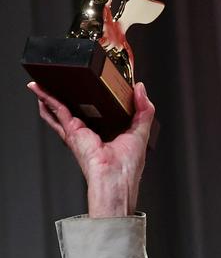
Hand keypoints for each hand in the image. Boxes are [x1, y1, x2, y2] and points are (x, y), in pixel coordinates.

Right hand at [28, 81, 155, 216]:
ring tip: (44, 80)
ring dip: (52, 95)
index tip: (99, 82)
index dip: (99, 97)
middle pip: (79, 107)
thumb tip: (140, 89)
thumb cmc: (127, 167)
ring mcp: (80, 131)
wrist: (115, 178)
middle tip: (66, 78)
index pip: (102, 110)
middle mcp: (93, 131)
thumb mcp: (141, 131)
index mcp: (110, 131)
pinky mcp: (72, 130)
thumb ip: (144, 109)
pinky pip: (57, 110)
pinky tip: (39, 88)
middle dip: (71, 94)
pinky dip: (47, 98)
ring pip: (62, 108)